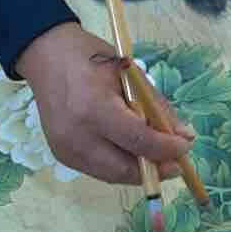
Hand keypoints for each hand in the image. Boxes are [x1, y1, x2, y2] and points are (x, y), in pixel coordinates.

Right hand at [14, 22, 193, 185]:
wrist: (45, 56)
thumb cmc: (90, 58)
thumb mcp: (130, 74)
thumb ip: (156, 107)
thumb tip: (183, 136)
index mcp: (94, 108)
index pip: (137, 140)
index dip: (165, 149)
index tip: (185, 147)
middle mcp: (77, 135)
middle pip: (124, 169)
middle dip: (155, 170)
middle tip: (175, 163)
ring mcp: (66, 150)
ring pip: (112, 176)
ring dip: (139, 171)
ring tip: (156, 158)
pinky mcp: (62, 156)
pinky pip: (99, 171)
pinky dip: (120, 166)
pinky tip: (130, 153)